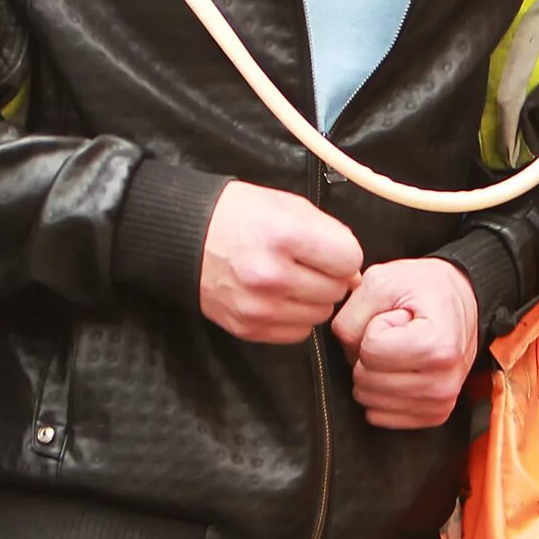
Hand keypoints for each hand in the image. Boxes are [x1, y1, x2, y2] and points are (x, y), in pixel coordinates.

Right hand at [199, 184, 362, 343]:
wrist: (184, 237)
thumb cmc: (241, 215)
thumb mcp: (288, 205)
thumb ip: (329, 234)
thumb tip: (354, 272)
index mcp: (283, 235)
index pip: (348, 260)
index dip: (343, 254)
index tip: (329, 250)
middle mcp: (271, 275)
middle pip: (335, 290)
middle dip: (329, 277)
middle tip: (307, 264)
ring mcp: (258, 306)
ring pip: (319, 314)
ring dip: (313, 299)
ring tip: (292, 280)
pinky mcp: (247, 327)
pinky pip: (297, 333)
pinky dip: (295, 317)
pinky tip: (279, 298)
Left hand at [331, 258, 478, 429]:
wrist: (458, 301)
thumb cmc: (423, 288)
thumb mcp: (382, 281)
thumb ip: (351, 313)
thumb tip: (346, 349)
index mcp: (438, 346)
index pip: (370, 350)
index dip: (373, 327)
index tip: (397, 317)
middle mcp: (444, 381)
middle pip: (366, 379)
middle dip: (369, 353)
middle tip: (396, 334)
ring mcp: (441, 402)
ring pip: (369, 400)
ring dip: (374, 373)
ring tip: (400, 350)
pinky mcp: (434, 415)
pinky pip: (379, 416)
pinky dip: (380, 393)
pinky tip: (402, 370)